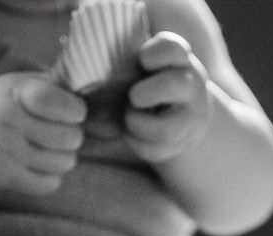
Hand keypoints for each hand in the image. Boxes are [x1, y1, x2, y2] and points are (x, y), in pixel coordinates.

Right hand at [0, 73, 85, 193]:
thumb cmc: (5, 103)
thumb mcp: (23, 83)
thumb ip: (57, 87)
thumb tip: (100, 97)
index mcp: (14, 94)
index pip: (66, 107)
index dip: (76, 111)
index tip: (72, 111)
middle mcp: (6, 123)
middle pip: (71, 138)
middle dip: (72, 135)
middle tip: (59, 131)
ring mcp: (3, 152)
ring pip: (64, 163)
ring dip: (64, 156)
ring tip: (48, 147)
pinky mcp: (3, 177)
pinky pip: (50, 184)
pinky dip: (52, 175)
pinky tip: (39, 163)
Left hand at [124, 32, 212, 162]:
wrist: (185, 118)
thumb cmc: (153, 83)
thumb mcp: (148, 65)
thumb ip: (128, 60)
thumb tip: (81, 66)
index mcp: (179, 60)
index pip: (173, 49)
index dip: (154, 54)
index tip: (141, 59)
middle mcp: (190, 87)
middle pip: (175, 85)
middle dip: (147, 92)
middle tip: (133, 96)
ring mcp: (189, 118)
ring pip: (167, 129)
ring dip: (137, 123)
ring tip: (129, 116)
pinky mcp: (179, 144)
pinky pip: (154, 150)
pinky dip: (136, 142)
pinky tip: (131, 133)